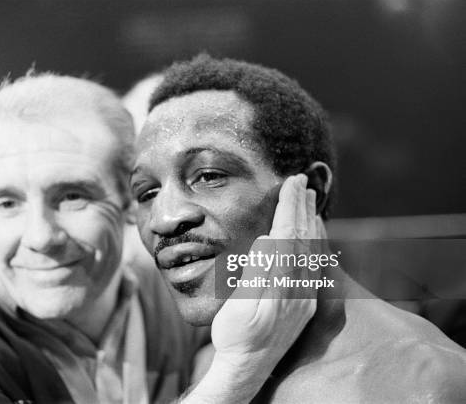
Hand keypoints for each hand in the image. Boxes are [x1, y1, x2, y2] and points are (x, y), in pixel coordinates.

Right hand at [212, 173, 319, 367]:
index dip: (290, 207)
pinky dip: (315, 244)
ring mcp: (304, 295)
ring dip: (311, 222)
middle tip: (303, 181)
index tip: (292, 182)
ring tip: (310, 201)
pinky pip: (314, 265)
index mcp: (281, 283)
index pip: (289, 234)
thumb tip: (272, 240)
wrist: (247, 368)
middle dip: (304, 207)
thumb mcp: (240, 306)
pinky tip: (312, 237)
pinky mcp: (305, 303)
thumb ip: (259, 272)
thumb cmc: (235, 337)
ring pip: (313, 250)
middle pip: (305, 238)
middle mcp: (299, 287)